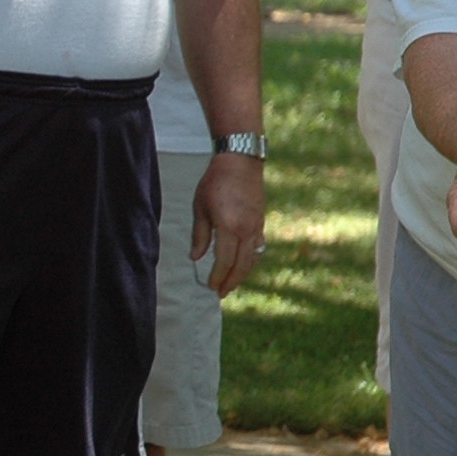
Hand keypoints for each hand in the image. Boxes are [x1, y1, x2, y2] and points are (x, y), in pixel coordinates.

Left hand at [188, 155, 265, 295]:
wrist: (240, 162)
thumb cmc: (215, 182)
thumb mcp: (200, 208)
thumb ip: (200, 235)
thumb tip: (195, 258)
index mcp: (229, 227)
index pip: (224, 260)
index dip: (218, 276)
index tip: (211, 287)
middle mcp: (246, 230)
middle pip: (241, 264)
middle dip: (231, 281)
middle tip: (222, 293)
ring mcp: (256, 226)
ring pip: (253, 258)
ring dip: (243, 274)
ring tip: (232, 283)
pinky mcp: (261, 221)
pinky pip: (258, 247)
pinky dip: (251, 260)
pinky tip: (244, 265)